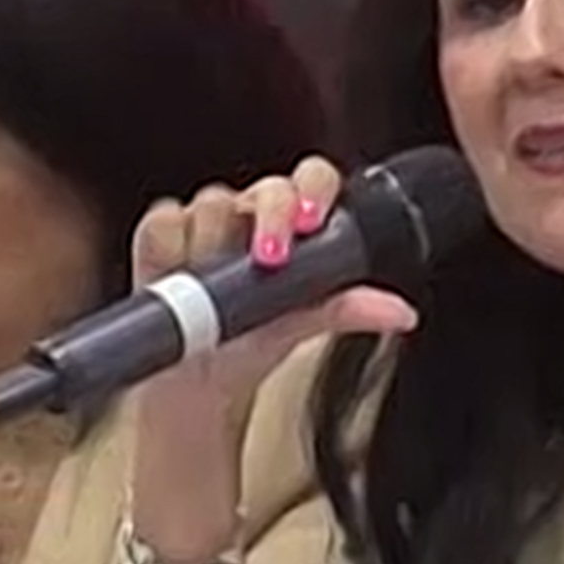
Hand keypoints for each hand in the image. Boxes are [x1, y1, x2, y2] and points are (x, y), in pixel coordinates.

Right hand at [123, 158, 420, 563]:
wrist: (197, 382)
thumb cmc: (254, 344)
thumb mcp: (302, 326)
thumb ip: (348, 310)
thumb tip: (402, 314)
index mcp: (294, 222)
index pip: (312, 180)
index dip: (312, 192)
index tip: (312, 222)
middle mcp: (250, 213)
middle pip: (263, 188)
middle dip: (268, 216)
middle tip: (269, 257)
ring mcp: (204, 222)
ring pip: (211, 203)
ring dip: (216, 241)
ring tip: (216, 288)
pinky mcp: (160, 236)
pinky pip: (163, 223)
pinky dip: (169, 249)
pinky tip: (175, 278)